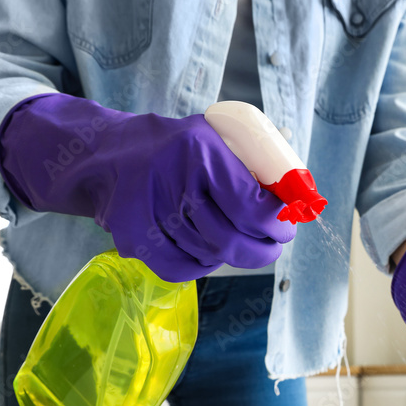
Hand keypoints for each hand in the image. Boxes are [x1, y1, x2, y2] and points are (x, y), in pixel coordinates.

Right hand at [0, 93, 294, 280]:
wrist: (107, 155)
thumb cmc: (174, 147)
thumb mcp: (214, 136)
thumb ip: (252, 163)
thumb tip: (297, 198)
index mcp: (201, 153)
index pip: (252, 208)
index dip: (277, 226)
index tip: (286, 228)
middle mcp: (174, 182)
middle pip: (231, 240)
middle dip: (262, 250)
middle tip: (273, 246)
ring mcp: (150, 213)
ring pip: (208, 256)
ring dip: (231, 256)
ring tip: (239, 243)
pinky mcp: (133, 238)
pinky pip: (181, 269)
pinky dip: (202, 266)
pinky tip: (210, 253)